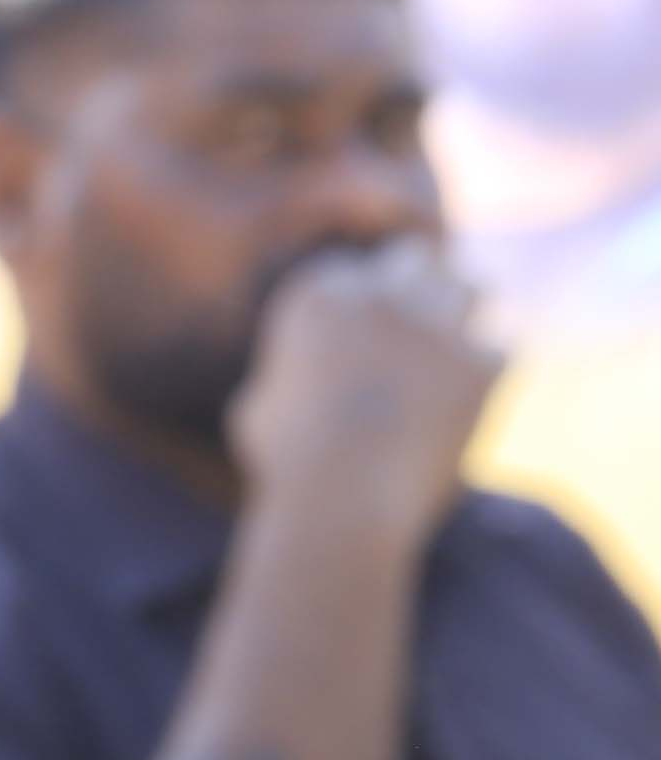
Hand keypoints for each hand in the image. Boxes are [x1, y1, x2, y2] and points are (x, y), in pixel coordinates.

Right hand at [231, 234, 497, 557]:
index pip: (352, 268)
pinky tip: (466, 399)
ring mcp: (438, 323)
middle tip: (417, 320)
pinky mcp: (483, 361)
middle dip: (414, 286)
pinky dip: (485, 370)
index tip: (364, 325)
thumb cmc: (288, 463)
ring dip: (461, 310)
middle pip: (414, 261)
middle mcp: (382, 292)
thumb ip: (290, 371)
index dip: (360, 297)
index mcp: (319, 293)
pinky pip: (499, 348)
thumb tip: (299, 374)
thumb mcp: (260, 406)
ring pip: (470, 285)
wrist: (345, 499)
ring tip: (452, 346)